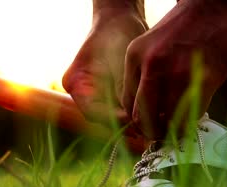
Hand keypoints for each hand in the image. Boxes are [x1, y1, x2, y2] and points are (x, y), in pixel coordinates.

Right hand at [62, 7, 147, 129]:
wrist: (119, 18)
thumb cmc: (117, 32)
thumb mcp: (120, 60)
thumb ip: (122, 89)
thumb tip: (131, 117)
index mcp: (76, 84)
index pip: (93, 112)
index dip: (115, 120)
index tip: (137, 121)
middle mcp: (81, 93)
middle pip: (102, 118)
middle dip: (124, 123)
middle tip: (148, 127)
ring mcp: (92, 94)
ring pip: (111, 117)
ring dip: (130, 120)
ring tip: (151, 122)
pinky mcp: (105, 94)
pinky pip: (118, 109)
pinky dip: (131, 112)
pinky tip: (149, 113)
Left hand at [122, 0, 226, 138]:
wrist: (217, 4)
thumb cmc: (186, 27)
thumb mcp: (153, 46)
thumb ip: (146, 75)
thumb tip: (148, 111)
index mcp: (134, 57)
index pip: (127, 104)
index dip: (139, 121)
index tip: (150, 125)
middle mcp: (150, 66)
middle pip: (142, 117)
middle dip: (152, 132)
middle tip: (163, 134)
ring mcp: (176, 73)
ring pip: (166, 120)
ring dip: (172, 131)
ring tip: (178, 129)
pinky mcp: (203, 78)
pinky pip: (191, 114)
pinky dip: (191, 122)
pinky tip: (194, 116)